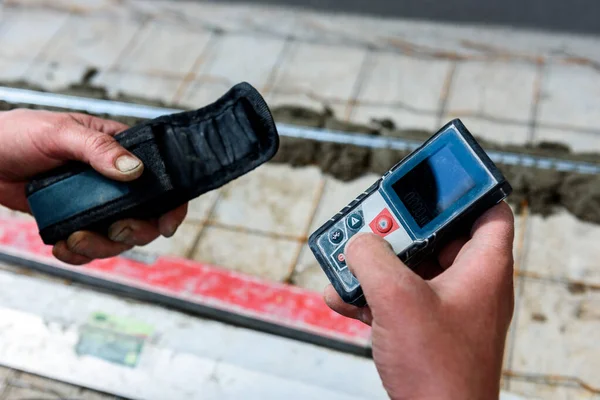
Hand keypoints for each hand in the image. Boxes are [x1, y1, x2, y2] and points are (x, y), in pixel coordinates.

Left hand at [0, 109, 187, 264]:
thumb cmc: (16, 135)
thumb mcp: (59, 132)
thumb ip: (97, 148)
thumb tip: (132, 169)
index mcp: (118, 150)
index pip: (159, 176)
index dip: (171, 203)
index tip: (166, 223)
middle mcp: (112, 180)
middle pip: (145, 215)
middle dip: (134, 230)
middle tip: (115, 231)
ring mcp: (94, 202)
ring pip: (118, 236)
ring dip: (102, 247)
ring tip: (76, 241)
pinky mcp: (74, 220)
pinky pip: (90, 245)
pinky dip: (79, 253)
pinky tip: (64, 246)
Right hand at [325, 203, 514, 398]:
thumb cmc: (440, 373)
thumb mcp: (397, 298)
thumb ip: (371, 257)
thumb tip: (357, 242)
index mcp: (482, 269)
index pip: (488, 212)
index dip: (463, 192)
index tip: (430, 183)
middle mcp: (467, 284)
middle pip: (436, 235)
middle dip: (397, 229)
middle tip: (372, 225)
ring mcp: (444, 307)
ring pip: (409, 267)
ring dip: (375, 264)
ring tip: (349, 261)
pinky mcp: (423, 327)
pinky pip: (396, 297)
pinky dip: (371, 294)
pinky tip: (344, 297)